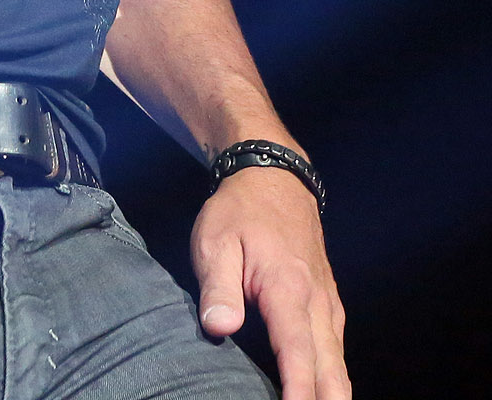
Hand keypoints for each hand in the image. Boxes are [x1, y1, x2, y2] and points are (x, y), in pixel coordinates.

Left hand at [191, 167, 349, 399]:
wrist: (274, 177)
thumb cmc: (240, 211)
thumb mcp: (216, 240)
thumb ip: (218, 286)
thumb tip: (219, 328)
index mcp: (288, 288)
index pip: (297, 353)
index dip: (300, 392)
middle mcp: (318, 303)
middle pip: (331, 371)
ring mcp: (328, 306)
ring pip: (338, 365)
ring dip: (333, 396)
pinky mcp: (329, 306)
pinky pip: (336, 352)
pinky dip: (333, 380)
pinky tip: (323, 397)